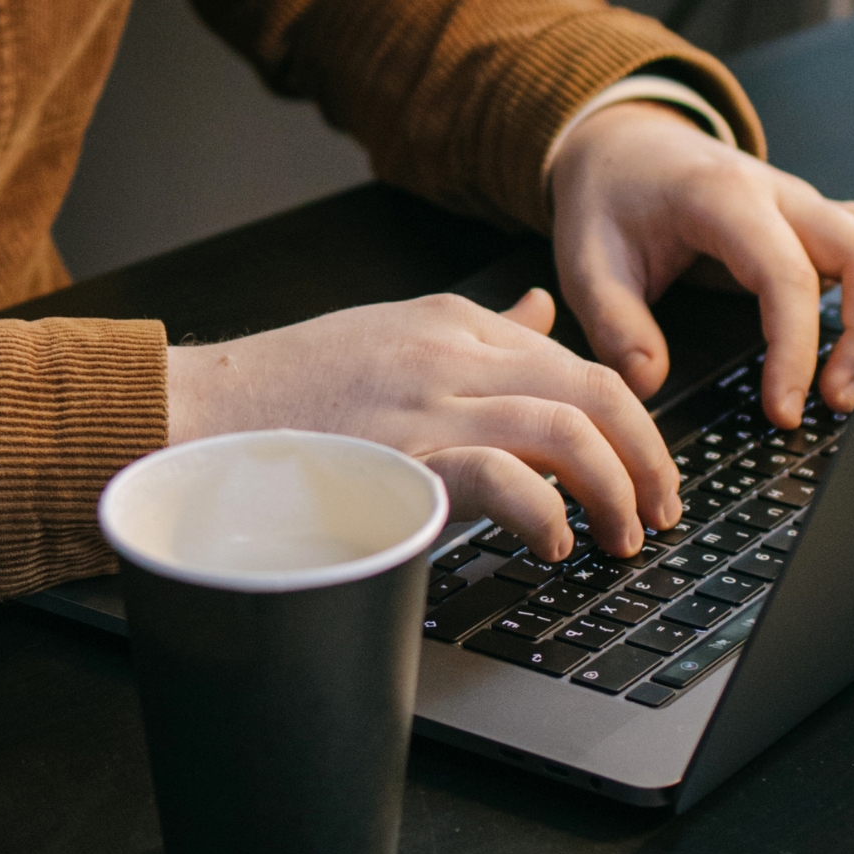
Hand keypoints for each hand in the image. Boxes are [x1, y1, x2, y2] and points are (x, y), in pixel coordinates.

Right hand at [165, 289, 677, 559]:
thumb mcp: (389, 335)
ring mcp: (427, 401)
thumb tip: (542, 310)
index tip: (647, 470)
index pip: (576, 361)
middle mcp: (450, 351)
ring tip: (621, 538)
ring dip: (613, 488)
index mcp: (451, 322)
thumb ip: (476, 329)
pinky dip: (545, 512)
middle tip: (660, 508)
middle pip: (593, 388)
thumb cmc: (283, 395)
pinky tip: (555, 544)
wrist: (193, 414)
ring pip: (566, 426)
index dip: (630, 420)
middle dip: (646, 453)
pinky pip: (504, 476)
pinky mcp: (401, 455)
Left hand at [551, 101, 853, 425]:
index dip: (795, 350)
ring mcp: (810, 204)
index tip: (783, 409)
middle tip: (839, 402)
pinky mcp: (823, 219)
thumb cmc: (610, 198)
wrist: (625, 146)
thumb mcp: (585, 260)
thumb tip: (650, 382)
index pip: (787, 275)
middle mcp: (782, 194)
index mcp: (724, 198)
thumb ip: (613, 324)